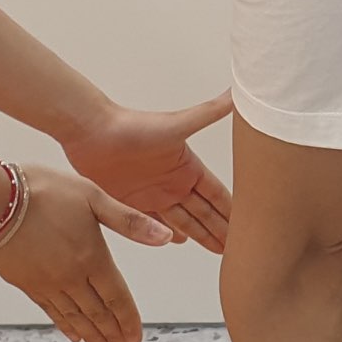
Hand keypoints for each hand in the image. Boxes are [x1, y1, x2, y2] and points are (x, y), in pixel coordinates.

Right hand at [0, 161, 172, 341]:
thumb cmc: (42, 190)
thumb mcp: (92, 196)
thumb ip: (129, 221)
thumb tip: (166, 236)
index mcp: (92, 257)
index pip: (116, 298)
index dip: (128, 321)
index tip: (136, 340)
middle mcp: (71, 277)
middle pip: (98, 315)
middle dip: (113, 337)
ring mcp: (47, 283)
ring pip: (76, 318)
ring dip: (93, 339)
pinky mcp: (26, 283)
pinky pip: (51, 311)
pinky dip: (66, 326)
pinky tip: (74, 336)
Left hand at [65, 94, 232, 250]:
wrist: (89, 131)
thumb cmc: (131, 126)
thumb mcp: (177, 125)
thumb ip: (209, 113)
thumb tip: (238, 92)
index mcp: (188, 168)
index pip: (218, 195)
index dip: (233, 212)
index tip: (252, 225)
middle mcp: (173, 183)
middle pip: (204, 213)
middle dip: (221, 229)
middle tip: (239, 248)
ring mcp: (152, 194)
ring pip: (182, 221)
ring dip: (199, 234)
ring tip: (217, 249)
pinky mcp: (129, 202)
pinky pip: (152, 223)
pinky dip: (164, 233)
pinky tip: (174, 241)